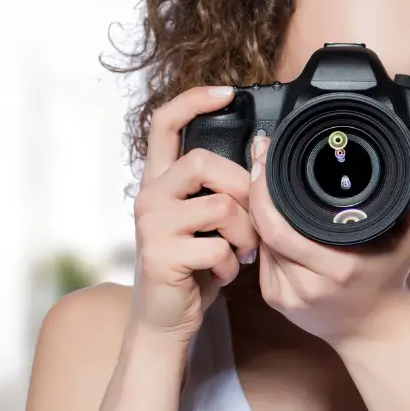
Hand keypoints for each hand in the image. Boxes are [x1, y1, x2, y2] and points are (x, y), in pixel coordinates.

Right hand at [130, 86, 259, 342]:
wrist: (167, 318)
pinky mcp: (160, 254)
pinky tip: (223, 275)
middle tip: (253, 220)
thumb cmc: (193, 266)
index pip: (165, 123)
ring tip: (241, 253)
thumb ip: (219, 189)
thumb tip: (260, 159)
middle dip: (241, 188)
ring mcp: (151, 224)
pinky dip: (230, 264)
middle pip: (202, 161)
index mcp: (160, 181)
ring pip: (219, 205)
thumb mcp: (205, 221)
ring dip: (244, 234)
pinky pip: (216, 246)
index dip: (193, 99)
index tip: (227, 92)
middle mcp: (149, 196)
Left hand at [247, 135, 409, 345]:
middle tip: (261, 158)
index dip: (266, 191)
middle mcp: (307, 286)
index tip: (268, 155)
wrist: (375, 331)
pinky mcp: (275, 300)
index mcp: (337, 269)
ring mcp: (287, 296)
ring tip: (267, 181)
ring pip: (262, 242)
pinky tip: (273, 218)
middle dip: (257, 191)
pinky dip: (267, 236)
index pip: (279, 226)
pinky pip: (264, 259)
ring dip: (261, 212)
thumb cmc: (392, 279)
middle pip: (264, 230)